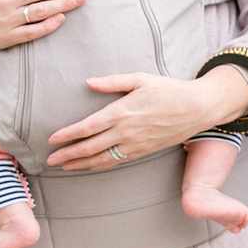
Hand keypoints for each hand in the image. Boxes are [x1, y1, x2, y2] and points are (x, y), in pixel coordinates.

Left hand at [44, 68, 247, 171]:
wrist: (197, 108)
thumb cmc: (169, 90)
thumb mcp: (140, 79)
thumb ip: (112, 82)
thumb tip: (88, 83)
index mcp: (122, 112)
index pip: (88, 127)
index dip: (68, 135)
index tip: (52, 140)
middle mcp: (126, 132)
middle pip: (90, 147)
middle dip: (68, 155)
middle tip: (50, 160)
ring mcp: (136, 145)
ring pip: (102, 159)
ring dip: (81, 165)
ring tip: (64, 168)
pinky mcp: (144, 151)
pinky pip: (117, 162)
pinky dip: (99, 166)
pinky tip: (89, 167)